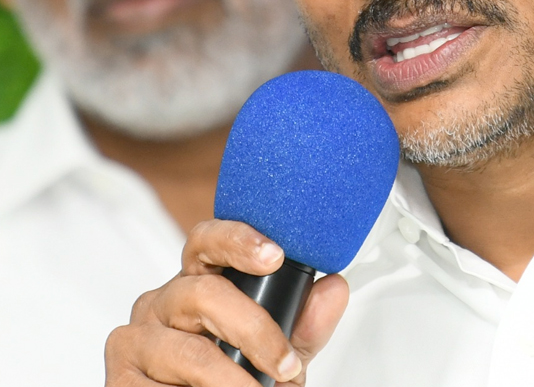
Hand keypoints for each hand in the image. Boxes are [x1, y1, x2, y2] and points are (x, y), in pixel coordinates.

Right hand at [105, 219, 348, 385]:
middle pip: (204, 293)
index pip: (207, 241)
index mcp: (198, 283)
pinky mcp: (119, 379)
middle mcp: (162, 302)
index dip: (238, 240)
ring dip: (232, 379)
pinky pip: (161, 386)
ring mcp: (135, 339)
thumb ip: (305, 325)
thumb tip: (335, 288)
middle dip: (254, 330)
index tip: (275, 256)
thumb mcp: (278, 357)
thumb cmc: (235, 384)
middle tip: (285, 364)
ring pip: (188, 350)